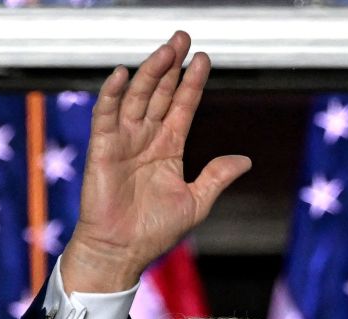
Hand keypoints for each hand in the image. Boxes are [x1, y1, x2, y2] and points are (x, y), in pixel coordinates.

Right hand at [61, 31, 251, 292]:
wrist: (121, 251)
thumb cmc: (154, 232)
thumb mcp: (195, 202)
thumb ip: (216, 177)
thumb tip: (245, 160)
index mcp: (168, 150)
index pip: (182, 107)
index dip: (192, 84)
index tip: (203, 59)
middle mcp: (146, 140)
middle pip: (160, 94)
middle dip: (171, 66)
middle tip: (183, 38)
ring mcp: (123, 141)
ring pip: (138, 98)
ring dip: (150, 72)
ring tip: (166, 49)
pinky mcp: (102, 149)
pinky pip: (106, 115)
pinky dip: (113, 94)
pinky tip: (123, 73)